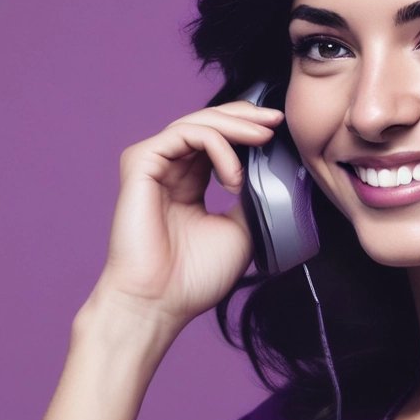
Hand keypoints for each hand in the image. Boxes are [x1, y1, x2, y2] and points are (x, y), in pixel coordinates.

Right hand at [89, 100, 284, 329]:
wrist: (161, 302)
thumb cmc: (194, 277)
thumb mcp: (241, 230)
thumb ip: (250, 195)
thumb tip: (272, 169)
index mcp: (189, 183)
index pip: (218, 140)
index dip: (248, 129)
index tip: (279, 129)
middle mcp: (169, 169)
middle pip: (208, 122)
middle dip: (246, 117)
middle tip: (276, 120)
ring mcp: (152, 164)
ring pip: (198, 123)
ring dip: (236, 128)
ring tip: (263, 142)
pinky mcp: (140, 164)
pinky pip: (185, 135)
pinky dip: (217, 146)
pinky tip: (234, 176)